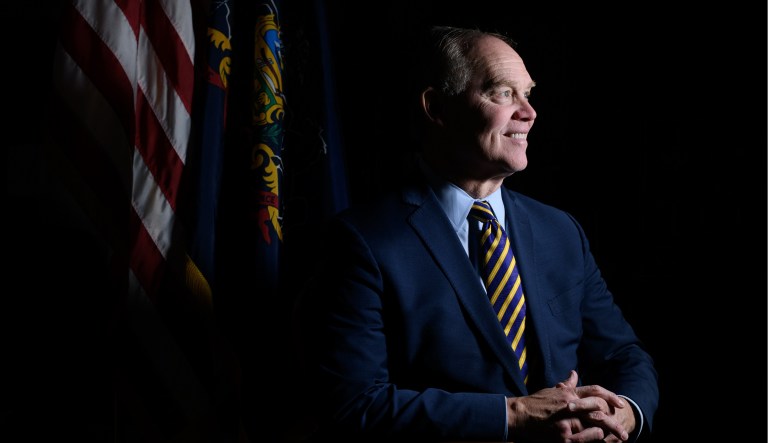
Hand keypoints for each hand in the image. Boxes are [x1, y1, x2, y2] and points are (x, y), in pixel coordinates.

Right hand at [506, 370, 629, 442]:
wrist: (518, 415)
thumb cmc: (534, 402)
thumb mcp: (551, 390)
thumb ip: (566, 384)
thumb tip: (574, 373)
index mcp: (568, 393)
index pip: (595, 391)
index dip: (610, 396)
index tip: (620, 404)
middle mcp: (570, 405)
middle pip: (599, 410)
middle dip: (614, 422)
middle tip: (623, 432)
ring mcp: (567, 421)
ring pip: (595, 426)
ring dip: (605, 433)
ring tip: (614, 439)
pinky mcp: (563, 436)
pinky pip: (585, 439)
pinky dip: (593, 440)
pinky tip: (597, 441)